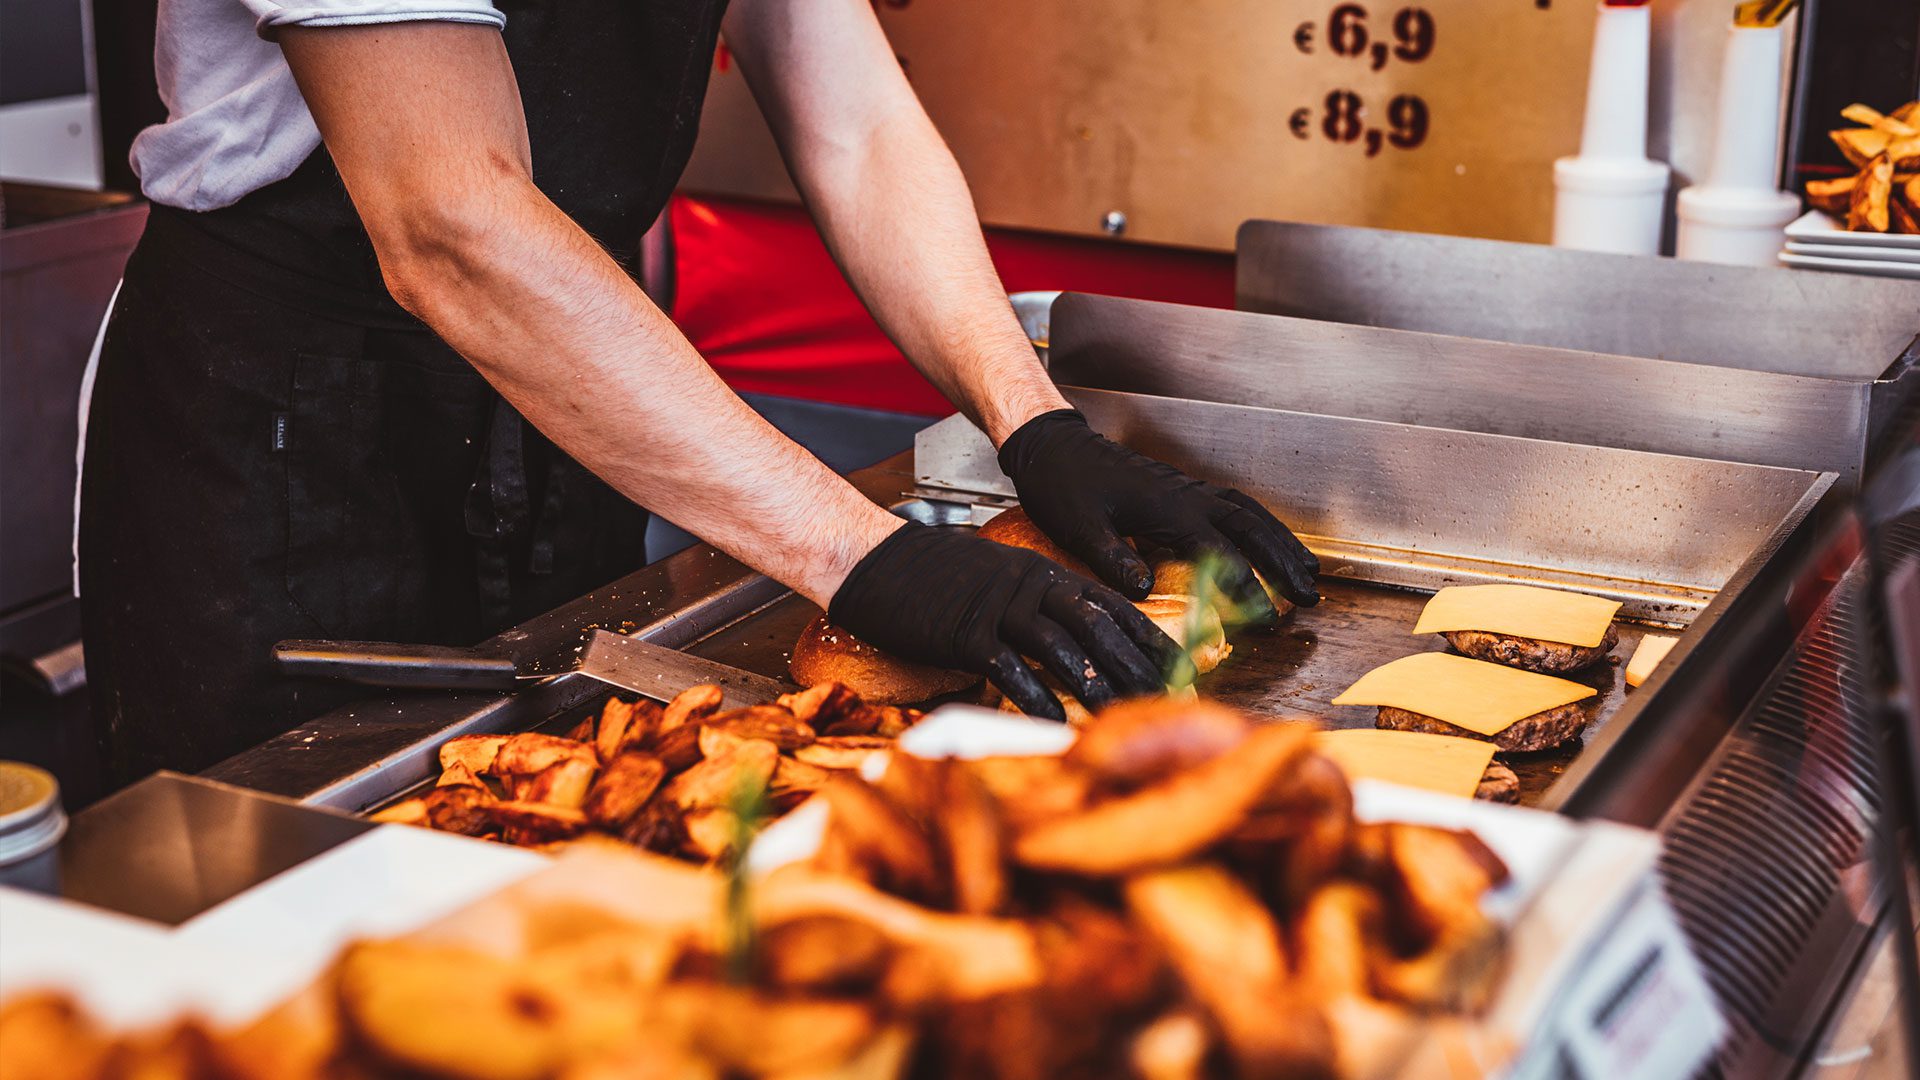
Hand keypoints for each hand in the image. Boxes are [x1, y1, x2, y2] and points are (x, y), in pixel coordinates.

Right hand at [829, 523, 1181, 720]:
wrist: (879, 562)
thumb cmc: (938, 580)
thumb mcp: (1000, 585)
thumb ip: (1037, 610)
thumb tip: (1071, 648)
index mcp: (1043, 575)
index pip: (1112, 606)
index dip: (1148, 638)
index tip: (1180, 666)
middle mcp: (1031, 588)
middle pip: (1098, 627)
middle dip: (1136, 666)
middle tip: (1167, 700)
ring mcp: (999, 610)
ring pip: (1063, 648)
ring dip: (1095, 686)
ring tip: (1121, 719)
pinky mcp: (967, 634)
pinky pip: (1011, 669)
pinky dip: (1035, 698)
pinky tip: (1054, 725)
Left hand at [997, 410, 1319, 620]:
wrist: (1054, 448)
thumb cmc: (1063, 487)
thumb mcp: (1079, 529)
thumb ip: (1113, 559)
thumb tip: (1147, 590)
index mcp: (1165, 508)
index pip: (1219, 551)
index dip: (1247, 587)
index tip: (1267, 618)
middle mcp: (1187, 495)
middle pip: (1251, 527)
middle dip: (1285, 562)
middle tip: (1311, 595)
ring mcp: (1188, 490)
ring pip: (1250, 513)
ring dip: (1282, 542)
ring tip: (1308, 573)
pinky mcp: (1183, 490)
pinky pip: (1235, 505)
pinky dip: (1262, 525)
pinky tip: (1271, 543)